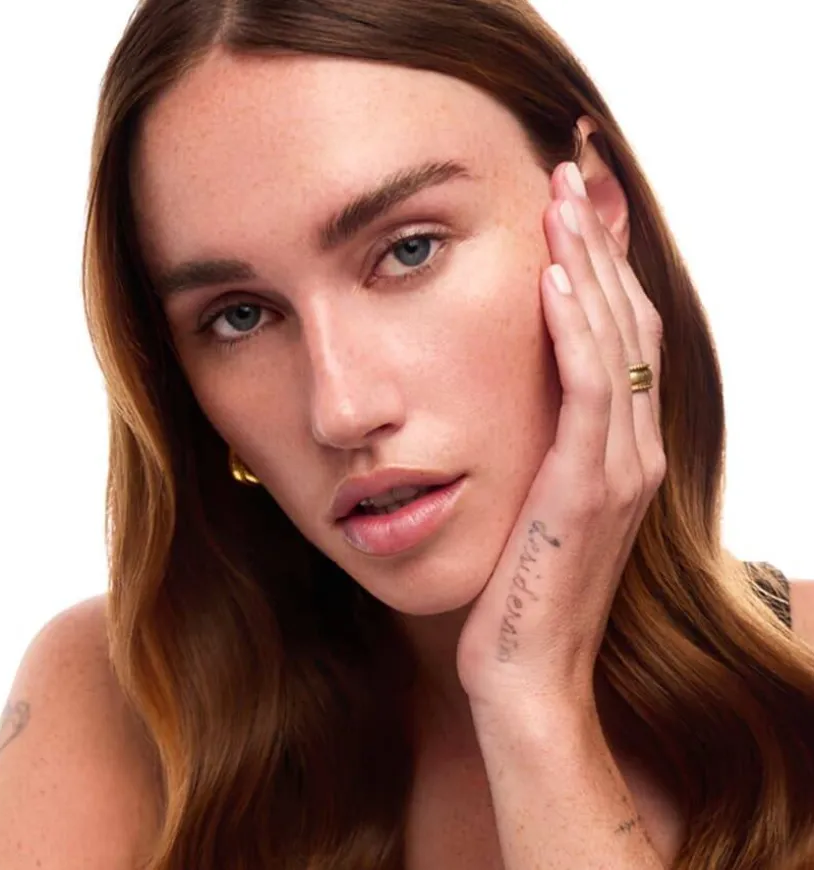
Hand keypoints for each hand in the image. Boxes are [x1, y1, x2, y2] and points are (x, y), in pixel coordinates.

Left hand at [456, 160, 665, 719]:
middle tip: (568, 175)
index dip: (601, 267)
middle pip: (625, 321)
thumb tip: (508, 392)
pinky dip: (575, 331)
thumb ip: (539, 447)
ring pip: (613, 342)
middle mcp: (633, 451)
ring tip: (560, 200)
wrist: (523, 673)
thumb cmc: (517, 589)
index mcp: (621, 450)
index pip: (620, 335)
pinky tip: (552, 279)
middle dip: (596, 244)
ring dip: (586, 265)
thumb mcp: (532, 504)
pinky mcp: (587, 490)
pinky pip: (589, 392)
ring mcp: (619, 470)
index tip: (569, 209)